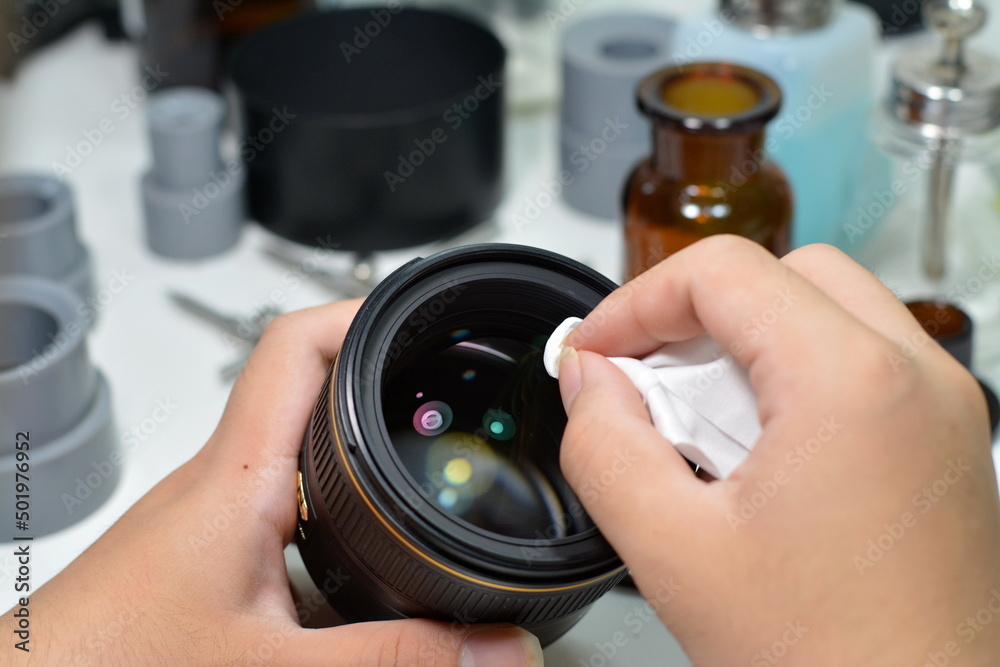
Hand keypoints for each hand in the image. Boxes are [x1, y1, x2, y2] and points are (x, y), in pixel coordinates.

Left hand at [2, 300, 542, 665]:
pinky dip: (328, 498)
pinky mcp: (196, 543)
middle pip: (302, 382)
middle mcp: (216, 480)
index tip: (421, 313)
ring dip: (350, 437)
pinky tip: (356, 546)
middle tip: (436, 374)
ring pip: (288, 442)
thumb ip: (397, 659)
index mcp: (237, 479)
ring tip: (412, 449)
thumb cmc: (112, 666)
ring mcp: (203, 510)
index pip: (296, 345)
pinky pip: (275, 493)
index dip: (363, 312)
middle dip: (378, 372)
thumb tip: (495, 648)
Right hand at [558, 236, 999, 664]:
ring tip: (695, 428)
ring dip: (742, 345)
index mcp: (851, 383)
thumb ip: (604, 446)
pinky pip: (857, 361)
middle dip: (694, 315)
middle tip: (642, 380)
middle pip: (780, 274)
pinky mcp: (943, 439)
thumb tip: (588, 379)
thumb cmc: (832, 663)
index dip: (638, 302)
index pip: (724, 271)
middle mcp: (916, 377)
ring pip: (822, 310)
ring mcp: (942, 406)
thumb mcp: (672, 553)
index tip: (598, 351)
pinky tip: (752, 455)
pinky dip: (790, 376)